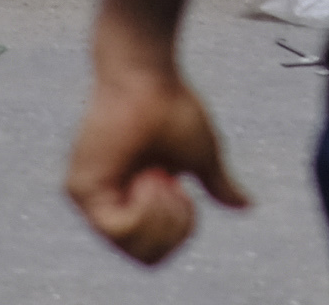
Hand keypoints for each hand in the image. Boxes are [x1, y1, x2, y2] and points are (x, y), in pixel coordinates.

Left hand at [62, 34, 245, 265]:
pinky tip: (149, 178)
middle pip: (148, 256)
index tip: (184, 189)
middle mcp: (108, 204)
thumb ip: (216, 185)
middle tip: (173, 183)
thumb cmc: (172, 103)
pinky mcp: (81, 190)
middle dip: (175, 224)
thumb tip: (246, 205)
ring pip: (136, 247)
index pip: (156, 250)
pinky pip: (120, 229)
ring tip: (159, 175)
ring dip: (162, 213)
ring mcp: (91, 199)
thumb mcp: (201, 156)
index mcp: (132, 200)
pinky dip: (146, 209)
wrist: (146, 73)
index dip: (181, 229)